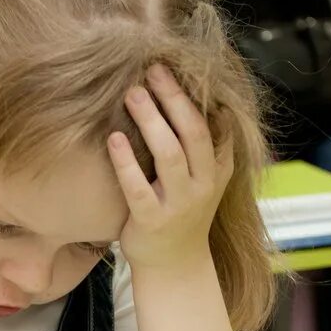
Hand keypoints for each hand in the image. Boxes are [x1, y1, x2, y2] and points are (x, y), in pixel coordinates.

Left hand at [107, 64, 232, 271]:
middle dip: (173, 97)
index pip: (213, 123)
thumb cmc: (181, 211)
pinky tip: (112, 138)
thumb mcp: (202, 178)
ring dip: (151, 120)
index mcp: (218, 168)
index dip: (196, 93)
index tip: (177, 65)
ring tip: (132, 93)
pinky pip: (137, 187)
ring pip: (169, 154)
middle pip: (192, 131)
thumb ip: (202, 144)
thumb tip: (190, 94)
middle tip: (152, 70)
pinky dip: (125, 161)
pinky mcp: (152, 221)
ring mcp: (179, 204)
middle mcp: (203, 184)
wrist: (174, 264)